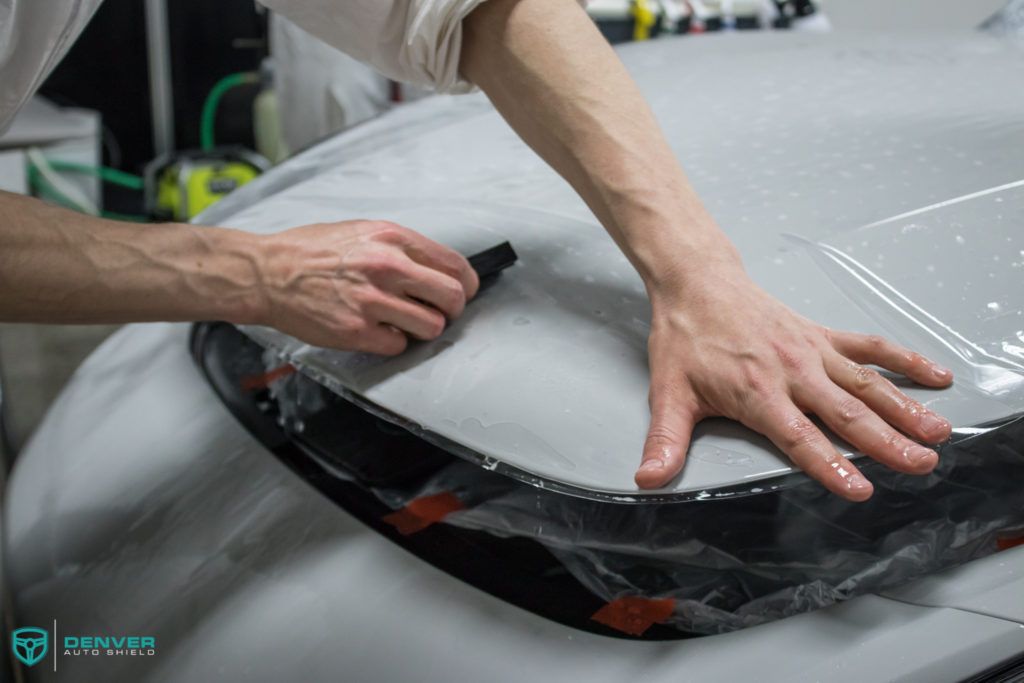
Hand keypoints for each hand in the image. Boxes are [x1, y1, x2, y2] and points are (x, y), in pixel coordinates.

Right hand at [254, 220, 478, 353]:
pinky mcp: (357, 331)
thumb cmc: (308, 251)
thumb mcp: (360, 232)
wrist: (266, 273)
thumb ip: (399, 248)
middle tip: (441, 312)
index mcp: (391, 238)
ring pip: (431, 326)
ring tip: (405, 322)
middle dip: (453, 309)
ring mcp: (372, 301)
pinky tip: (378, 330)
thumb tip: (433, 268)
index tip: (463, 292)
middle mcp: (386, 267)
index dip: (466, 283)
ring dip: (424, 329)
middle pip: (452, 297)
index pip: (454, 264)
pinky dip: (394, 342)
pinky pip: (399, 345)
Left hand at [635, 263, 953, 500]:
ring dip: (904, 409)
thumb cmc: (685, 339)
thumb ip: (665, 440)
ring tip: (938, 433)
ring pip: (866, 383)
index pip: (799, 437)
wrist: (696, 284)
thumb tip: (648, 478)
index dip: (829, 465)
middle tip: (922, 464)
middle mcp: (792, 373)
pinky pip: (869, 347)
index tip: (859, 488)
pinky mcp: (822, 335)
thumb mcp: (669, 393)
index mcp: (758, 393)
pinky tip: (934, 377)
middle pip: (846, 413)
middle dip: (886, 443)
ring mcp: (812, 352)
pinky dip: (903, 360)